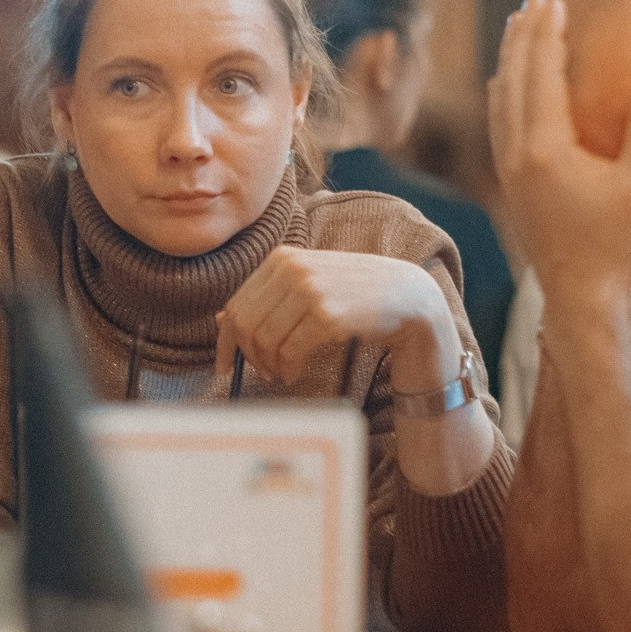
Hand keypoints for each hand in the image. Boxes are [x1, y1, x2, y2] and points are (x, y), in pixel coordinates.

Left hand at [216, 248, 456, 392]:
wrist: (406, 296)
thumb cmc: (355, 293)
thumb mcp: (309, 284)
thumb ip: (269, 297)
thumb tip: (224, 320)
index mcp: (282, 258)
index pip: (237, 304)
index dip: (227, 340)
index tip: (226, 365)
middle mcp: (293, 269)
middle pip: (245, 323)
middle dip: (248, 356)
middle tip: (261, 372)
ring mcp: (310, 290)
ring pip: (264, 339)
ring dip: (268, 365)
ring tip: (281, 373)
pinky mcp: (328, 315)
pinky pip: (289, 351)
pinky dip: (287, 368)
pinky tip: (294, 373)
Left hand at [488, 0, 630, 312]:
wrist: (579, 296)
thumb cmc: (613, 244)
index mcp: (546, 149)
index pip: (543, 77)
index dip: (547, 38)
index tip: (553, 4)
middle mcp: (518, 155)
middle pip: (515, 81)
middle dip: (525, 39)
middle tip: (533, 3)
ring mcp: (509, 170)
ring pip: (501, 101)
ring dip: (510, 62)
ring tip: (517, 30)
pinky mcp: (511, 184)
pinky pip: (499, 125)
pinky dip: (502, 95)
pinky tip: (504, 86)